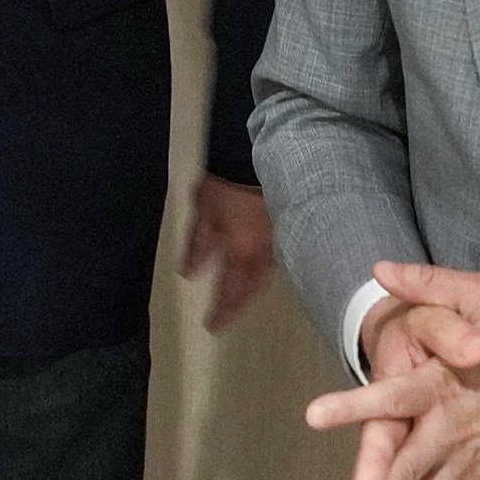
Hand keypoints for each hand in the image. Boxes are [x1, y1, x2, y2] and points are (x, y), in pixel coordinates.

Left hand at [177, 174, 276, 333]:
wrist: (262, 153)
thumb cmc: (228, 182)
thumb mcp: (205, 210)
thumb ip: (198, 243)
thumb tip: (189, 272)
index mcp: (243, 252)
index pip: (231, 291)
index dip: (222, 311)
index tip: (212, 327)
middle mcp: (267, 253)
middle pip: (252, 287)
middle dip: (239, 304)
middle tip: (227, 318)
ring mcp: (282, 240)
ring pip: (268, 272)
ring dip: (254, 286)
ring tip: (243, 295)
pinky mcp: (290, 224)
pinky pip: (280, 253)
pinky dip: (269, 265)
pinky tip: (264, 265)